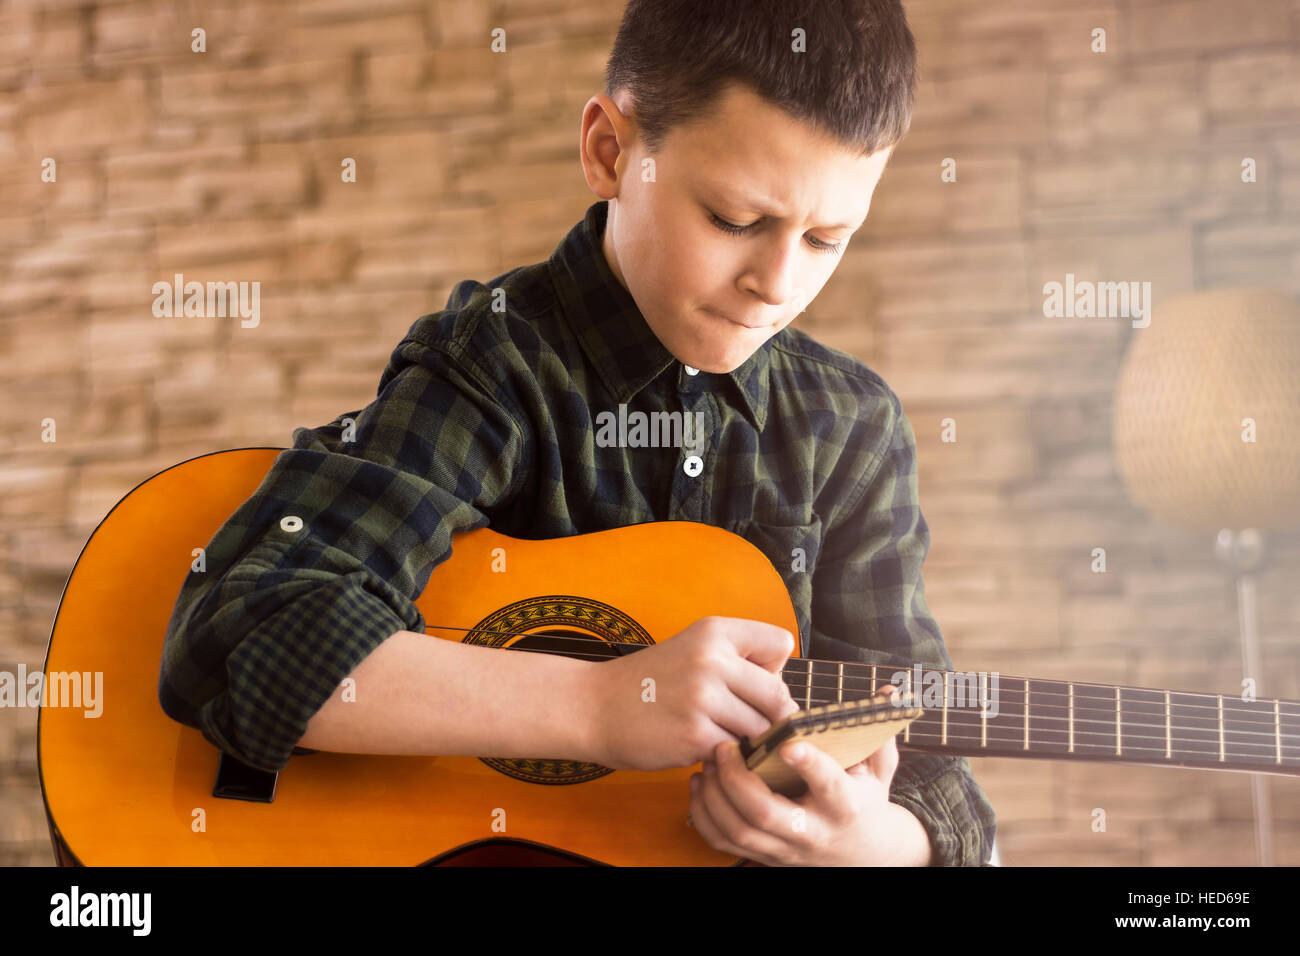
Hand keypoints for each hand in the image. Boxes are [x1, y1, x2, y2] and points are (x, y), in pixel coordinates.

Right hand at [587, 616, 799, 771]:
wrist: (593, 707)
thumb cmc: (650, 683)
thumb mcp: (693, 649)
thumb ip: (740, 660)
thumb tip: (787, 698)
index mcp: (714, 631)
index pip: (781, 644)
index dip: (773, 669)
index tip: (750, 684)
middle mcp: (712, 659)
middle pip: (780, 696)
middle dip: (770, 717)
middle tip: (743, 724)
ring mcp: (703, 699)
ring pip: (761, 730)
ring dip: (747, 742)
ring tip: (719, 736)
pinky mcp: (695, 736)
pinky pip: (736, 754)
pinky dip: (726, 758)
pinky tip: (701, 748)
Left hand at [687, 685, 930, 865]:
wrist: (863, 854)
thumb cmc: (866, 801)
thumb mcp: (880, 770)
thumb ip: (878, 731)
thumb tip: (887, 691)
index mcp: (845, 806)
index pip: (829, 788)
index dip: (809, 766)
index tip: (788, 743)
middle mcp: (813, 832)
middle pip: (766, 815)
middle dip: (738, 780)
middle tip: (724, 746)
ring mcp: (785, 848)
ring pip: (739, 831)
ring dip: (715, 796)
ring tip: (709, 761)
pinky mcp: (764, 856)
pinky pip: (723, 843)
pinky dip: (704, 815)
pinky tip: (701, 785)